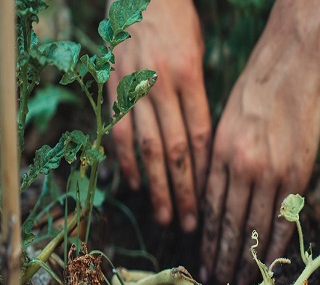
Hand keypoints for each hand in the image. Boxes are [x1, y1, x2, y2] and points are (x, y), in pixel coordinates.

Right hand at [108, 0, 210, 231]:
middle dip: (183, 191)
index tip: (209, 202)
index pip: (199, 136)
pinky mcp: (111, 87)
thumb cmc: (177, 26)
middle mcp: (160, 84)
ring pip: (146, 146)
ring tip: (164, 215)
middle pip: (174, 149)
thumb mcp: (197, 55)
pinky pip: (118, 130)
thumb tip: (198, 146)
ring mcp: (133, 87)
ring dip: (155, 186)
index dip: (203, 173)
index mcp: (188, 75)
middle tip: (189, 223)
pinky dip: (126, 159)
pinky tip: (135, 183)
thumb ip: (196, 98)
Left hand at [200, 0, 319, 284]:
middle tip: (218, 280)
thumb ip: (218, 163)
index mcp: (219, 156)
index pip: (211, 210)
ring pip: (257, 225)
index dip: (208, 240)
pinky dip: (279, 241)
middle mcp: (241, 168)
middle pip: (231, 224)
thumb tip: (214, 199)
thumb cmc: (252, 92)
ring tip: (241, 279)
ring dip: (248, 257)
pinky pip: (286, 215)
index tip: (204, 260)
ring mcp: (271, 171)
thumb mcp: (222, 125)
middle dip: (223, 256)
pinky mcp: (297, 171)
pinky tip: (272, 261)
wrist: (289, 67)